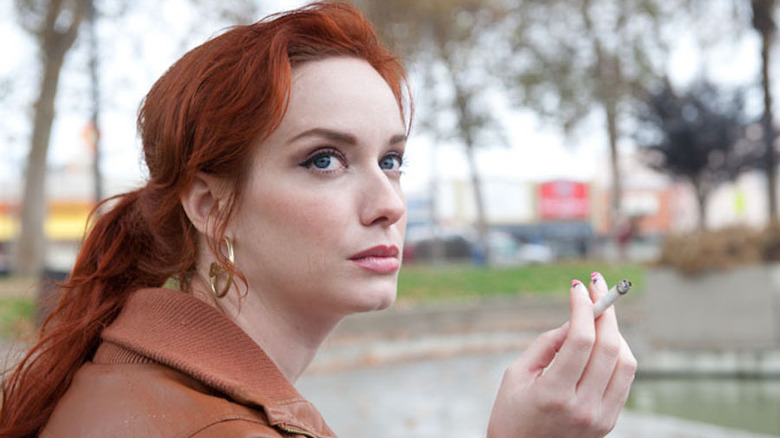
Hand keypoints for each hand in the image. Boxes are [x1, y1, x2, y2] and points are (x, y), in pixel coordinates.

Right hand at [487, 273, 636, 437]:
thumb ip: (546, 344)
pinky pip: (624, 378)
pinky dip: (618, 353)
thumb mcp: (516, 375)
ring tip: (597, 315)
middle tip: (596, 286)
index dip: (582, 307)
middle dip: (605, 309)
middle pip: (608, 347)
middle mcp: (583, 406)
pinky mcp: (609, 421)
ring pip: (625, 361)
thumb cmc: (512, 414)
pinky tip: (603, 340)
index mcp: (554, 394)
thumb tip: (573, 320)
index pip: (579, 340)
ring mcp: (601, 417)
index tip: (578, 287)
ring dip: (614, 330)